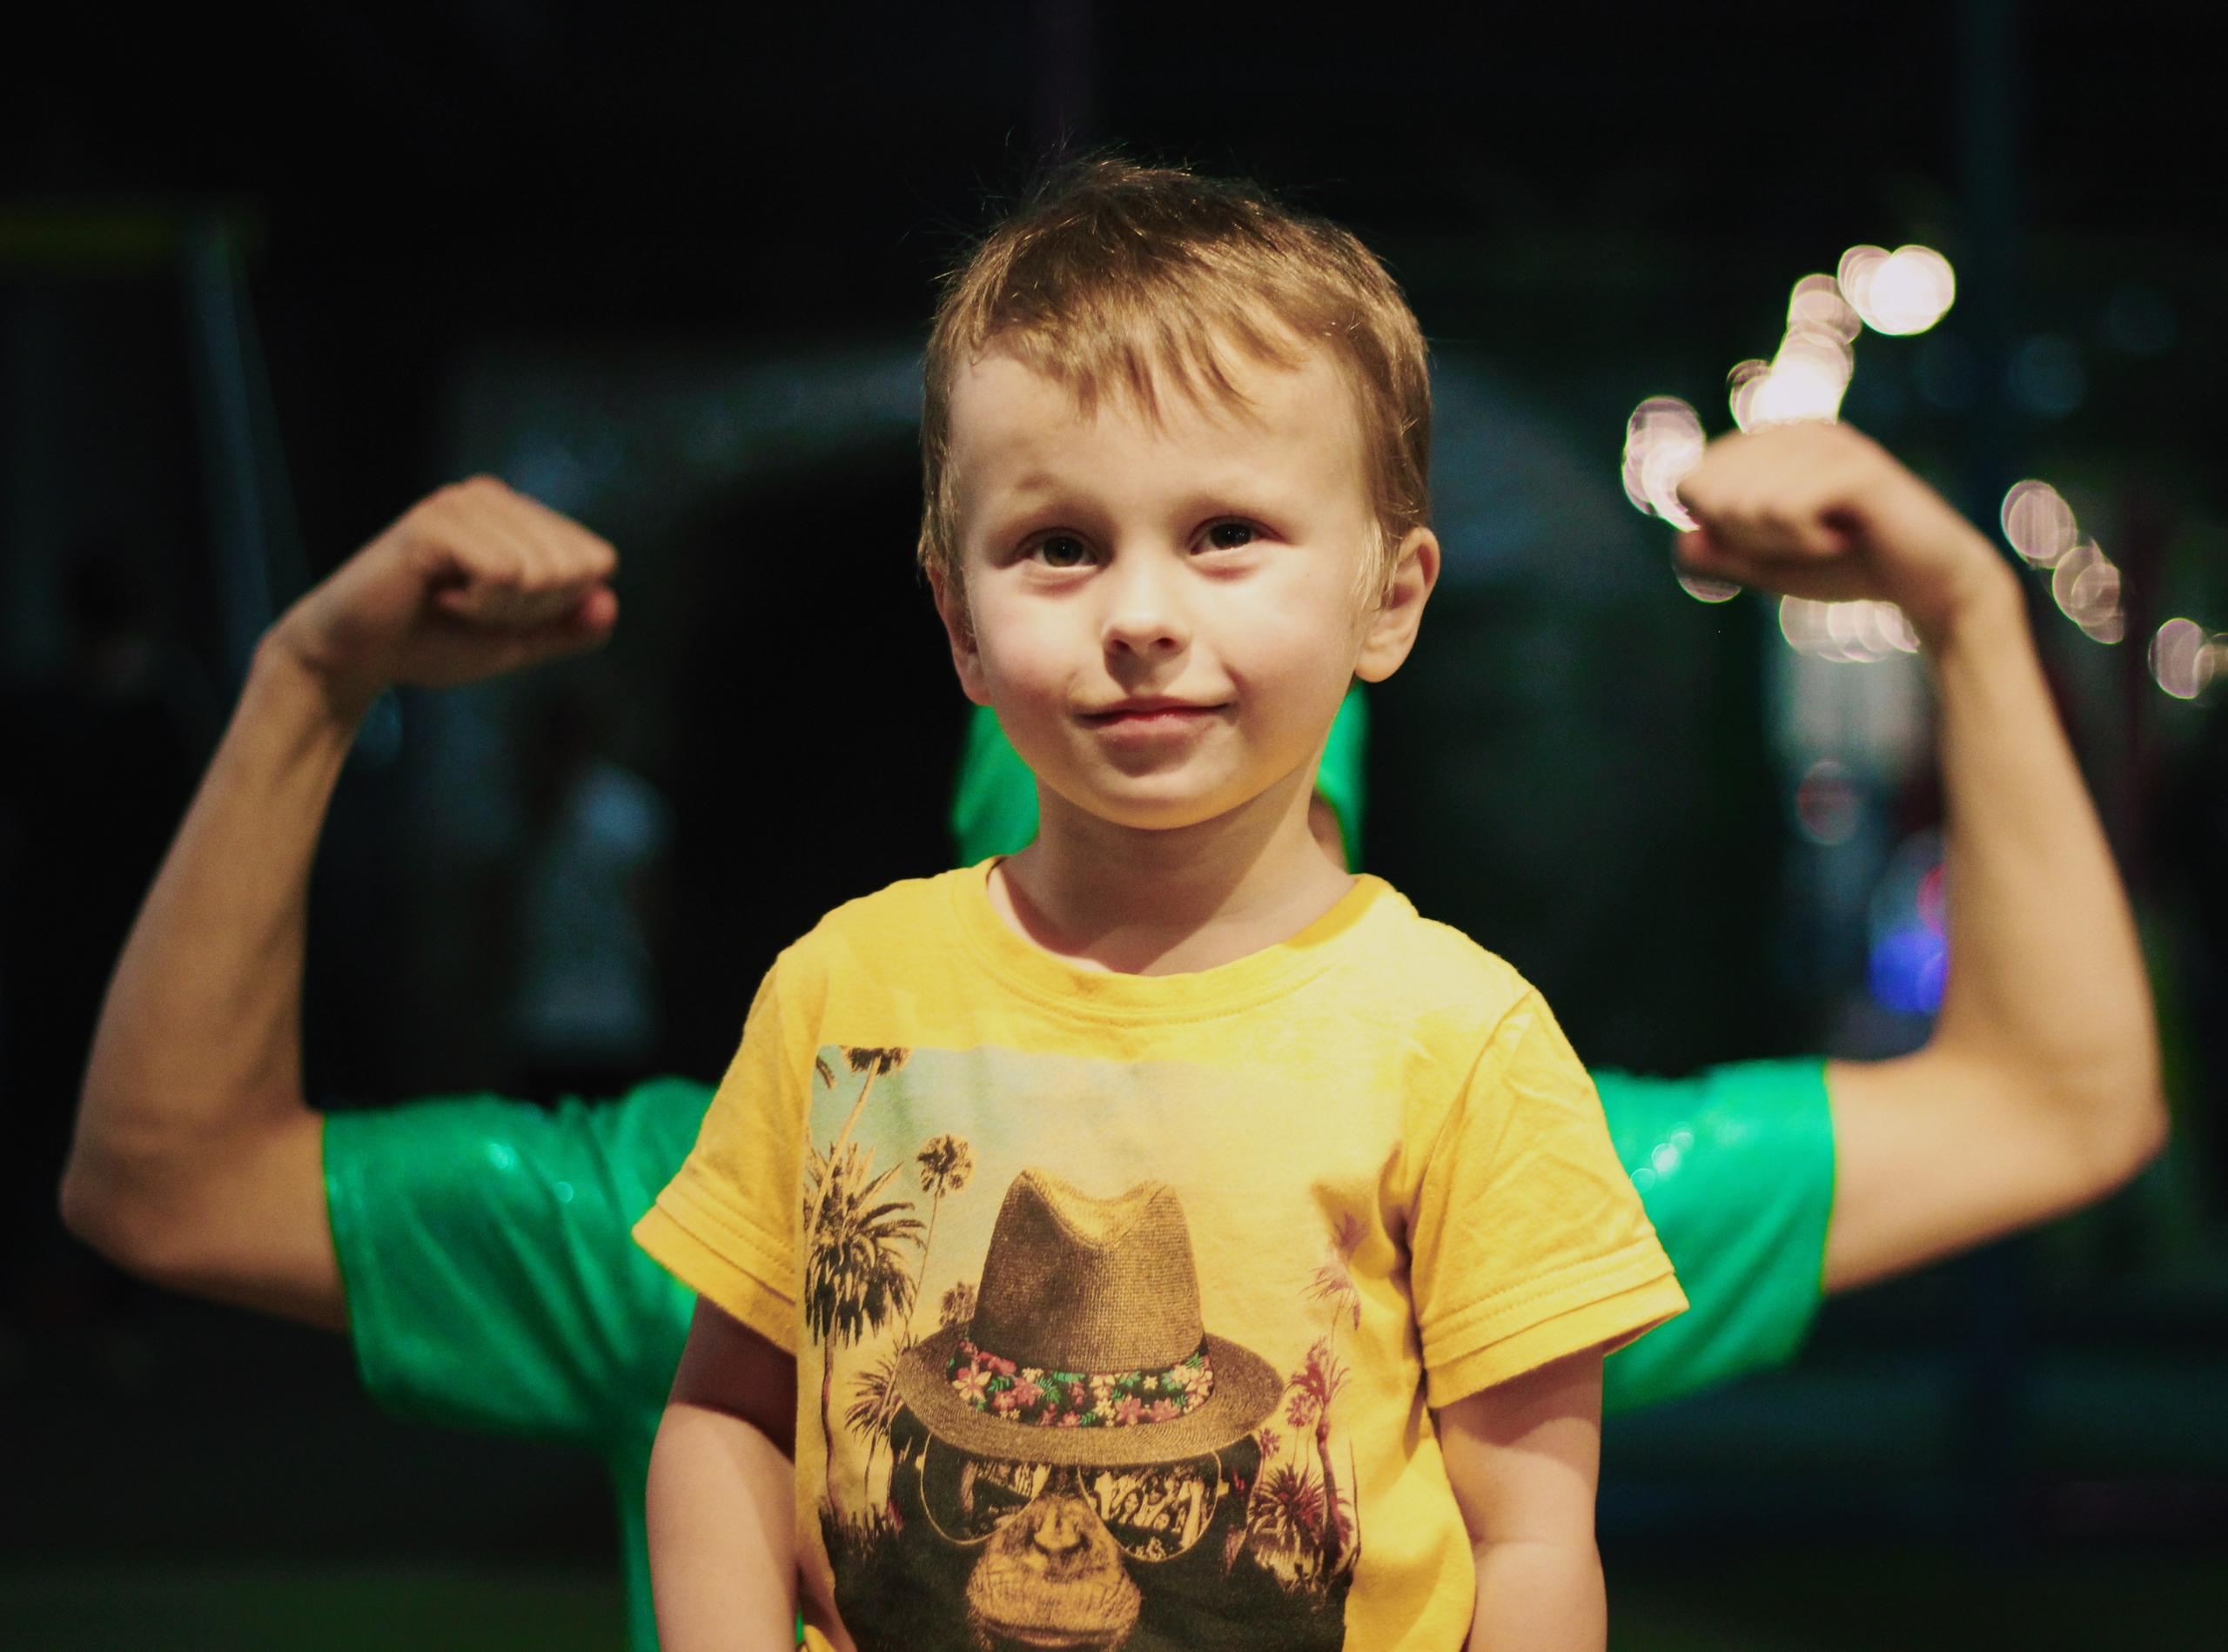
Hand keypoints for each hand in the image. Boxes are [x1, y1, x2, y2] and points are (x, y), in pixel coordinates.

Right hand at [268, 476, 618, 710]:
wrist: (355, 657)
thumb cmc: (432, 643)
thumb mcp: (517, 641)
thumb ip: (568, 628)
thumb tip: (609, 603)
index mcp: (518, 515)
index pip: (597, 560)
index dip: (561, 607)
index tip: (502, 611)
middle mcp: (493, 497)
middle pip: (576, 566)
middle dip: (534, 610)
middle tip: (473, 611)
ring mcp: (462, 503)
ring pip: (543, 572)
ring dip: (501, 611)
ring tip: (451, 603)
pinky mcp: (435, 523)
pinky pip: (505, 575)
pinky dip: (479, 606)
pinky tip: (437, 597)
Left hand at [1673, 423, 2014, 641]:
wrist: (1928, 585)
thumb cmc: (1849, 568)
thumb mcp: (1771, 566)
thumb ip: (1724, 555)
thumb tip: (1681, 542)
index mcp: (1771, 445)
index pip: (1691, 483)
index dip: (1718, 530)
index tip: (1771, 540)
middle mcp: (1797, 432)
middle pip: (1710, 493)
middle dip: (1745, 538)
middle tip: (1803, 544)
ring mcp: (1829, 443)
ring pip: (1744, 504)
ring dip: (1779, 544)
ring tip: (1828, 541)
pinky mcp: (1856, 466)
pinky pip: (1785, 510)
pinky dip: (1804, 543)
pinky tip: (1844, 539)